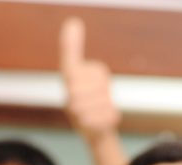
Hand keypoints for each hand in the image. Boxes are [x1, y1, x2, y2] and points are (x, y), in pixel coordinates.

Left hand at [60, 17, 119, 140]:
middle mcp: (105, 83)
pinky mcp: (113, 118)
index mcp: (98, 70)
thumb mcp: (71, 72)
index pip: (71, 78)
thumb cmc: (79, 98)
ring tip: (83, 114)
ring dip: (78, 114)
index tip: (73, 92)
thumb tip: (72, 21)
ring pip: (82, 108)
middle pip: (75, 94)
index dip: (68, 89)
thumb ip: (70, 49)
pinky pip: (90, 121)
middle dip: (72, 103)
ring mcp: (110, 100)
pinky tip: (90, 121)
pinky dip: (86, 124)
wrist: (94, 126)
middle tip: (77, 106)